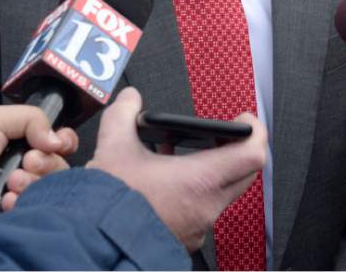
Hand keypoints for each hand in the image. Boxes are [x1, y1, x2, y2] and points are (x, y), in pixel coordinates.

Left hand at [0, 105, 77, 261]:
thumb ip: (32, 117)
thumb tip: (58, 139)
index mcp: (20, 143)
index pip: (59, 142)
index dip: (64, 141)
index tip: (55, 144)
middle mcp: (24, 167)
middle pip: (59, 165)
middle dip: (46, 162)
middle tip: (25, 163)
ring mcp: (19, 194)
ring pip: (50, 188)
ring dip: (33, 182)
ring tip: (11, 183)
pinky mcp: (13, 217)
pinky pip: (35, 211)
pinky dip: (23, 204)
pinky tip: (6, 202)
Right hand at [87, 87, 266, 250]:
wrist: (91, 247)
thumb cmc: (107, 206)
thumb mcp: (114, 147)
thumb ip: (124, 114)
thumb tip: (129, 99)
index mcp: (202, 181)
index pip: (253, 155)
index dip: (255, 131)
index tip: (245, 119)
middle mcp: (207, 207)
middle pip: (244, 173)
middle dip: (236, 150)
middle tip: (222, 135)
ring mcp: (198, 227)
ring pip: (222, 193)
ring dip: (212, 172)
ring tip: (184, 156)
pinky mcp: (185, 239)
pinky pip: (203, 210)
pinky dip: (194, 192)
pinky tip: (169, 182)